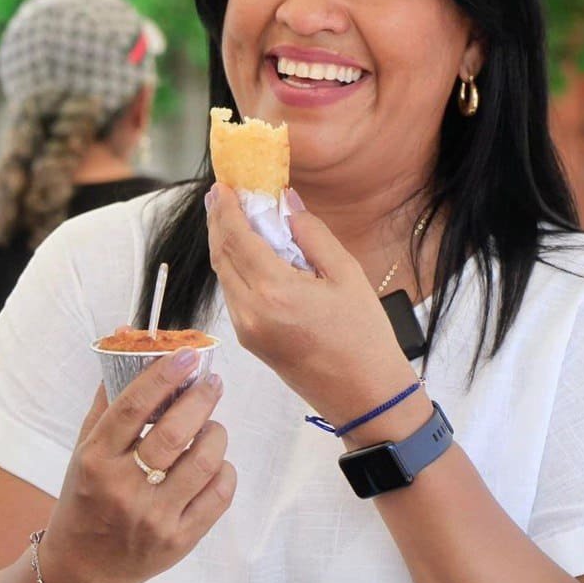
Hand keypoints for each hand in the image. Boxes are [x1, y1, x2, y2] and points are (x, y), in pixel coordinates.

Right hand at [37, 349, 235, 582]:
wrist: (85, 567)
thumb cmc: (86, 498)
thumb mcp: (84, 450)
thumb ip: (109, 399)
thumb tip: (127, 340)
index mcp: (95, 461)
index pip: (132, 408)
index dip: (163, 376)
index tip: (187, 355)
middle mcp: (123, 489)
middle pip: (174, 432)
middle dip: (200, 398)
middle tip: (211, 383)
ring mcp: (154, 517)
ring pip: (203, 460)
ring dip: (216, 433)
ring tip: (211, 425)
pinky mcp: (179, 539)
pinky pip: (219, 494)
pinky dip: (224, 469)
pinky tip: (214, 462)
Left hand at [205, 183, 410, 423]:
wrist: (365, 396)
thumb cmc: (364, 336)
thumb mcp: (347, 275)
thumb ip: (311, 234)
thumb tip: (286, 203)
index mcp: (275, 291)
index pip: (236, 238)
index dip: (225, 208)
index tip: (222, 185)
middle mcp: (251, 311)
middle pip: (221, 255)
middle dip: (218, 222)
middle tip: (222, 195)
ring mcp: (246, 330)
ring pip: (223, 276)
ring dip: (224, 245)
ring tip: (235, 218)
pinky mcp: (249, 341)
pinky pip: (233, 295)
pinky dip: (234, 268)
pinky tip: (248, 253)